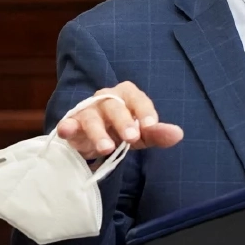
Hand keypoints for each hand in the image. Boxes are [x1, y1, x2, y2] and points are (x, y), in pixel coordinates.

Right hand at [55, 82, 183, 158]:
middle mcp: (105, 99)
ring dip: (99, 132)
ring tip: (106, 149)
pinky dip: (67, 126)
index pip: (136, 98)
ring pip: (91, 117)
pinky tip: (66, 131)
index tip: (151, 125)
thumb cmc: (120, 131)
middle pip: (114, 105)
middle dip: (123, 121)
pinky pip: (68, 123)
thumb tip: (178, 134)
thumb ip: (157, 133)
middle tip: (132, 138)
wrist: (91, 138)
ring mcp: (87, 111)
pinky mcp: (71, 123)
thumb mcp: (141, 134)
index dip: (144, 110)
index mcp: (125, 96)